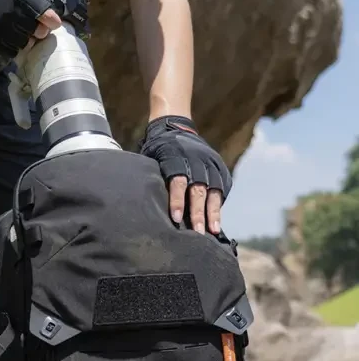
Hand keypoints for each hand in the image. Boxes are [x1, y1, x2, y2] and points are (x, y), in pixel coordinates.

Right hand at [0, 0, 61, 57]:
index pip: (46, 16)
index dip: (53, 20)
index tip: (52, 20)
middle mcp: (14, 15)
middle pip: (39, 33)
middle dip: (41, 30)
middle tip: (37, 26)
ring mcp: (3, 29)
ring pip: (26, 43)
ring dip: (28, 39)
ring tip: (24, 32)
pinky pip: (11, 50)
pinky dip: (15, 46)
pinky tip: (13, 37)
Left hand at [139, 115, 231, 234]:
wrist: (175, 127)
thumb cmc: (158, 150)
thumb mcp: (151, 158)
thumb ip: (152, 178)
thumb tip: (141, 205)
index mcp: (176, 158)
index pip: (178, 182)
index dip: (177, 200)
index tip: (175, 218)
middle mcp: (195, 161)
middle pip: (198, 190)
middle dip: (197, 212)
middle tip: (197, 232)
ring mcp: (209, 164)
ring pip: (213, 191)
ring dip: (212, 213)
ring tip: (213, 231)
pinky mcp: (219, 168)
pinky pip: (220, 189)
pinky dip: (218, 206)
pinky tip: (217, 222)